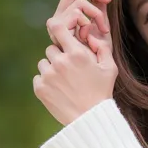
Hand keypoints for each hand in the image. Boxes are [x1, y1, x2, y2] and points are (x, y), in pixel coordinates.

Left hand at [34, 0, 116, 125]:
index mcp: (76, 53)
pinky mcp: (40, 88)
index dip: (59, 28)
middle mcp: (60, 62)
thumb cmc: (102, 92)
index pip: (57, 27)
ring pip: (43, 63)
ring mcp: (48, 75)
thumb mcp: (109, 68)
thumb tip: (89, 34)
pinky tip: (58, 90)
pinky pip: (38, 77)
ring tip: (64, 81)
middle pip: (51, 48)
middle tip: (69, 68)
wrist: (90, 119)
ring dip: (51, 68)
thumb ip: (101, 46)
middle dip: (59, 55)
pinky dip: (45, 81)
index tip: (61, 35)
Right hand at [52, 0, 112, 49]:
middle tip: (108, 0)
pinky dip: (88, 21)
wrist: (94, 75)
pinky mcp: (57, 30)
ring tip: (102, 30)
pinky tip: (90, 36)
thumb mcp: (101, 25)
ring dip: (95, 12)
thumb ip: (100, 4)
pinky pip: (76, 13)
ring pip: (78, 2)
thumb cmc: (98, 55)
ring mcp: (56, 25)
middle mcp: (59, 19)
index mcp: (67, 17)